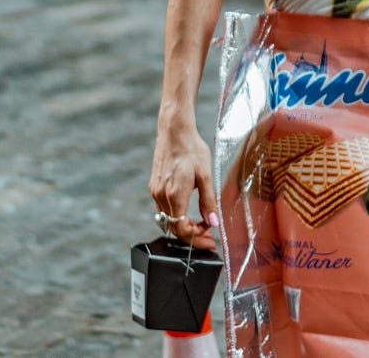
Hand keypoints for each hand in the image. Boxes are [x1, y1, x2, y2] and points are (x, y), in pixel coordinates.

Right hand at [150, 121, 218, 250]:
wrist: (174, 131)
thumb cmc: (192, 149)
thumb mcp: (206, 175)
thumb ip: (209, 201)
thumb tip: (213, 222)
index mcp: (175, 195)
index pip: (182, 229)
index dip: (196, 237)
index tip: (210, 237)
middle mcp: (161, 196)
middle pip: (174, 227)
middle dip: (192, 236)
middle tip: (209, 238)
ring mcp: (155, 191)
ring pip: (168, 219)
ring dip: (184, 226)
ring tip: (201, 225)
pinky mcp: (154, 186)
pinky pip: (164, 209)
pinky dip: (176, 215)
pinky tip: (189, 212)